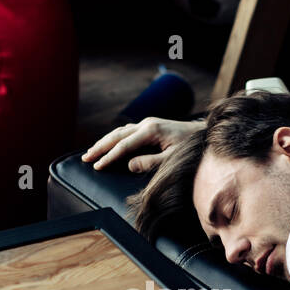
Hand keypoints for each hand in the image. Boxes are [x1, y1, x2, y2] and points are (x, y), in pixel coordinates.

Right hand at [81, 116, 202, 173]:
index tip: (97, 166)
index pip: (124, 145)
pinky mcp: (149, 126)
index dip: (109, 157)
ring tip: (91, 153)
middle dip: (100, 147)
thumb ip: (151, 162)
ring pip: (119, 132)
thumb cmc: (191, 147)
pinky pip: (126, 132)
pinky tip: (108, 145)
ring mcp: (147, 123)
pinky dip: (114, 139)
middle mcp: (147, 123)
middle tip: (85, 158)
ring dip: (104, 142)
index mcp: (151, 130)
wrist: (204, 133)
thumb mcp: (172, 158)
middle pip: (117, 135)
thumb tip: (129, 165)